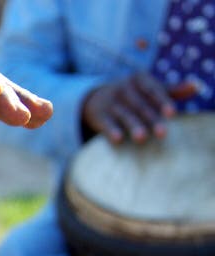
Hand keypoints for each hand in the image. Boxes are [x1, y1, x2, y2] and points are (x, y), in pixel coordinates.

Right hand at [82, 73, 197, 143]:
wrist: (96, 98)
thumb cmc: (133, 95)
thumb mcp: (150, 89)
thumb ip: (172, 90)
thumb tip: (197, 86)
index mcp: (139, 79)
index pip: (153, 90)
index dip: (163, 101)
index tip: (172, 113)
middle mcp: (123, 88)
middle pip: (141, 106)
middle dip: (151, 119)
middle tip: (163, 133)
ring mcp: (110, 102)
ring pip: (125, 115)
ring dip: (133, 126)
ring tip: (142, 138)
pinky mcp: (99, 115)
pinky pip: (106, 124)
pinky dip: (111, 131)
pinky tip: (118, 139)